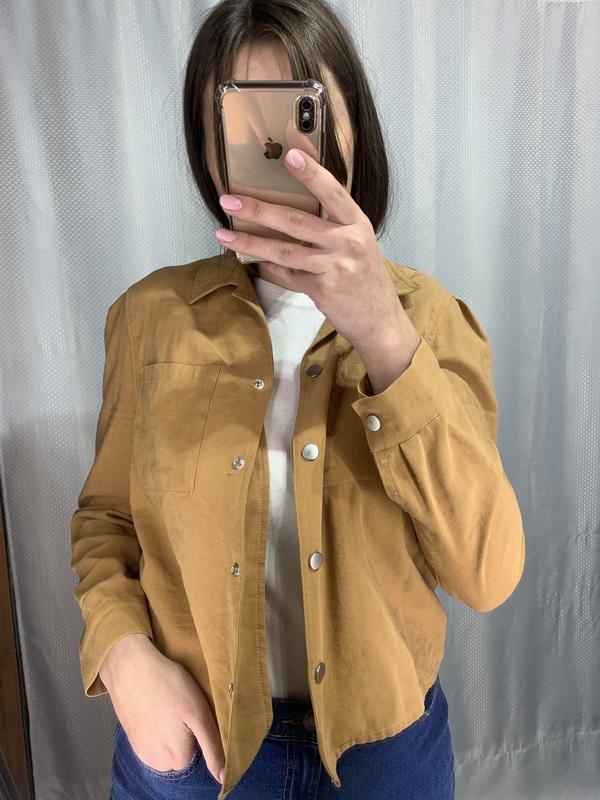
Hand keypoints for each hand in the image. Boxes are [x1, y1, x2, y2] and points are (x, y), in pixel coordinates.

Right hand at [100, 634, 223, 783]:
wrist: (130, 667)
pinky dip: (154, 724)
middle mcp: (156, 763)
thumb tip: (224, 778)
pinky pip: (152, 738)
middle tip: (178, 704)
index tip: (190, 709)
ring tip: (166, 703)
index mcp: (176, 759)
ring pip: (166, 745)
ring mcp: (140, 751)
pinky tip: (153, 705)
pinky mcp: (131, 738)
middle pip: (181, 751)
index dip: (197, 727)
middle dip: (182, 730)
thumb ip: (213, 748)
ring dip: (168, 728)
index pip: (198, 751)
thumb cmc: (168, 686)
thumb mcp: (200, 714)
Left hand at [215, 147, 406, 355]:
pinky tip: (250, 260)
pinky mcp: (322, 291)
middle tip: (229, 201)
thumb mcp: (359, 244)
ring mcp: (335, 267)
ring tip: (223, 235)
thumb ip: (334, 226)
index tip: (289, 156)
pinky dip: (268, 267)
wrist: (379, 320)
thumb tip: (290, 209)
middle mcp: (348, 242)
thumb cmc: (365, 277)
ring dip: (250, 242)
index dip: (311, 174)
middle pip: (296, 221)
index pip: (333, 192)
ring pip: (284, 251)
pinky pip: (288, 274)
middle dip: (258, 210)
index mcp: (357, 224)